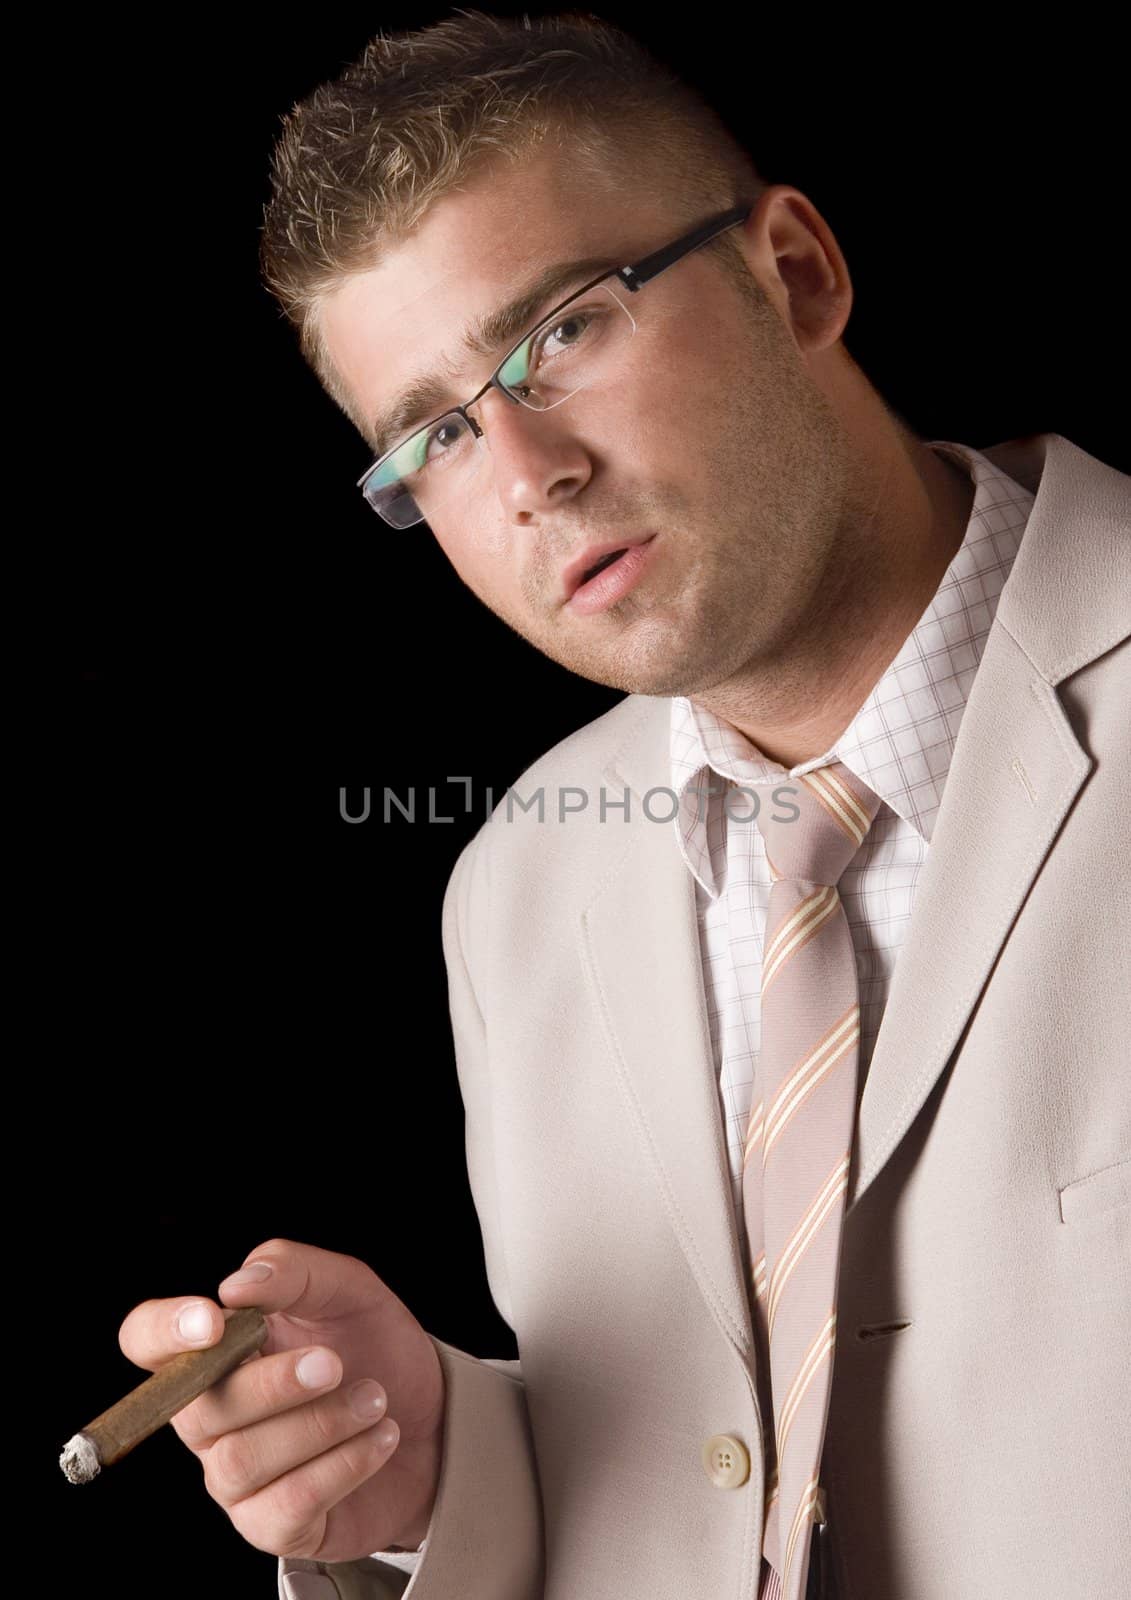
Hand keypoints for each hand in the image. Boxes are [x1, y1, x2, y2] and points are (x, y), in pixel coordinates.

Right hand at [117, 1239, 444, 1563]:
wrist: (435, 1419)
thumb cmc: (376, 1348)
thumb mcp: (349, 1290)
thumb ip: (294, 1271)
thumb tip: (237, 1286)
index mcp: (216, 1350)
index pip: (145, 1338)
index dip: (163, 1330)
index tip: (215, 1321)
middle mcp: (211, 1417)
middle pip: (199, 1407)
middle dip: (273, 1383)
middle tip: (335, 1364)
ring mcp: (236, 1477)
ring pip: (243, 1459)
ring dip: (321, 1424)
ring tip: (375, 1400)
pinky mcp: (273, 1526)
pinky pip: (286, 1504)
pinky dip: (344, 1464)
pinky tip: (380, 1437)